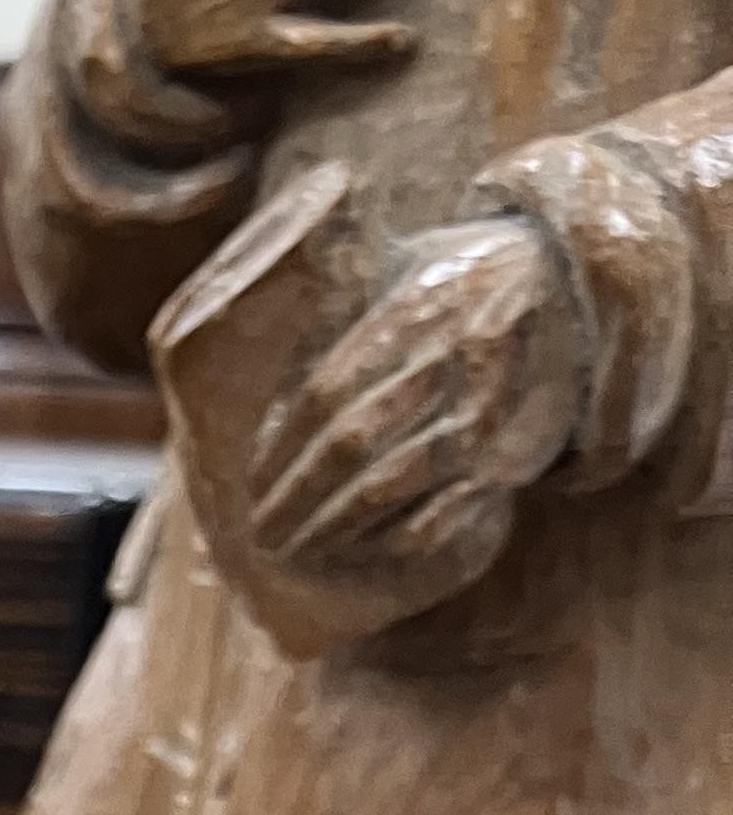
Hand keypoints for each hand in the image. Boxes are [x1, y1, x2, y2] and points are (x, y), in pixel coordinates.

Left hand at [251, 220, 581, 563]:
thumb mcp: (397, 262)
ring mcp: (484, 411)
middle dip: (296, 498)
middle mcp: (451, 359)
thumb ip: (334, 281)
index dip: (281, 449)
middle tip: (260, 535)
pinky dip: (396, 540)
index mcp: (414, 310)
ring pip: (393, 483)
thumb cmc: (453, 282)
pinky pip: (445, 512)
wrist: (566, 286)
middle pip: (353, 443)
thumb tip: (247, 309)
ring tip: (294, 551)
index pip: (327, 394)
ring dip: (334, 527)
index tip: (250, 484)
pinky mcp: (509, 455)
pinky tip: (360, 553)